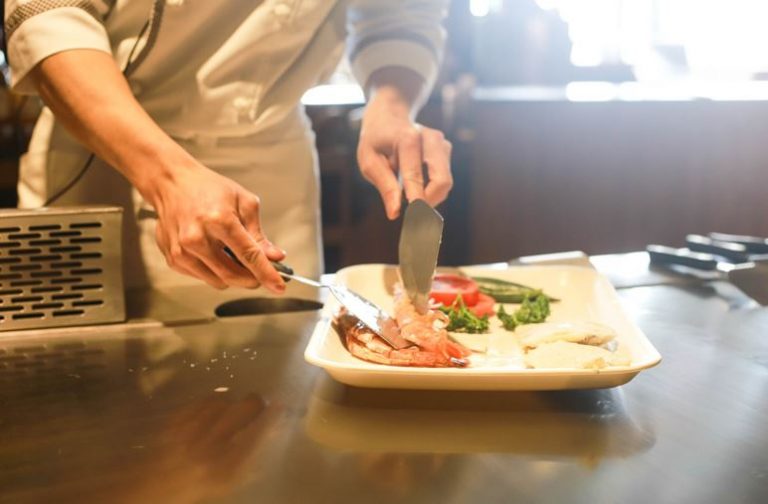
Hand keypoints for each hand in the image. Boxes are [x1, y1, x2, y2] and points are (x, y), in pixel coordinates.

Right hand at [144, 160, 286, 291]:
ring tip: (234, 255)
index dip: (267, 274)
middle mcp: (197, 238)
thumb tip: (274, 257)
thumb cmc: (208, 188)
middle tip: (261, 272)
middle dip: (252, 279)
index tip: (279, 286)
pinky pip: (203, 278)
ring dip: (234, 276)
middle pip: (233, 275)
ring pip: (219, 282)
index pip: (249, 255)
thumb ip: (259, 234)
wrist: (172, 183)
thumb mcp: (243, 202)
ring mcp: (182, 251)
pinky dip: (215, 271)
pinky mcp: (174, 259)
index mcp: (218, 220)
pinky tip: (214, 253)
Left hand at [357, 91, 452, 219]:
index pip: (416, 176)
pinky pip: (443, 179)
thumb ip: (384, 186)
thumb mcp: (369, 161)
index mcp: (408, 139)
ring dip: (429, 197)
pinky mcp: (446, 150)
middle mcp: (430, 139)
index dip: (417, 202)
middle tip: (412, 216)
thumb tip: (395, 213)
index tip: (416, 222)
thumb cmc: (376, 141)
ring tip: (407, 194)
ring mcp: (441, 143)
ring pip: (445, 183)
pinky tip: (414, 185)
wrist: (389, 115)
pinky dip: (431, 189)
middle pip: (442, 181)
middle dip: (429, 203)